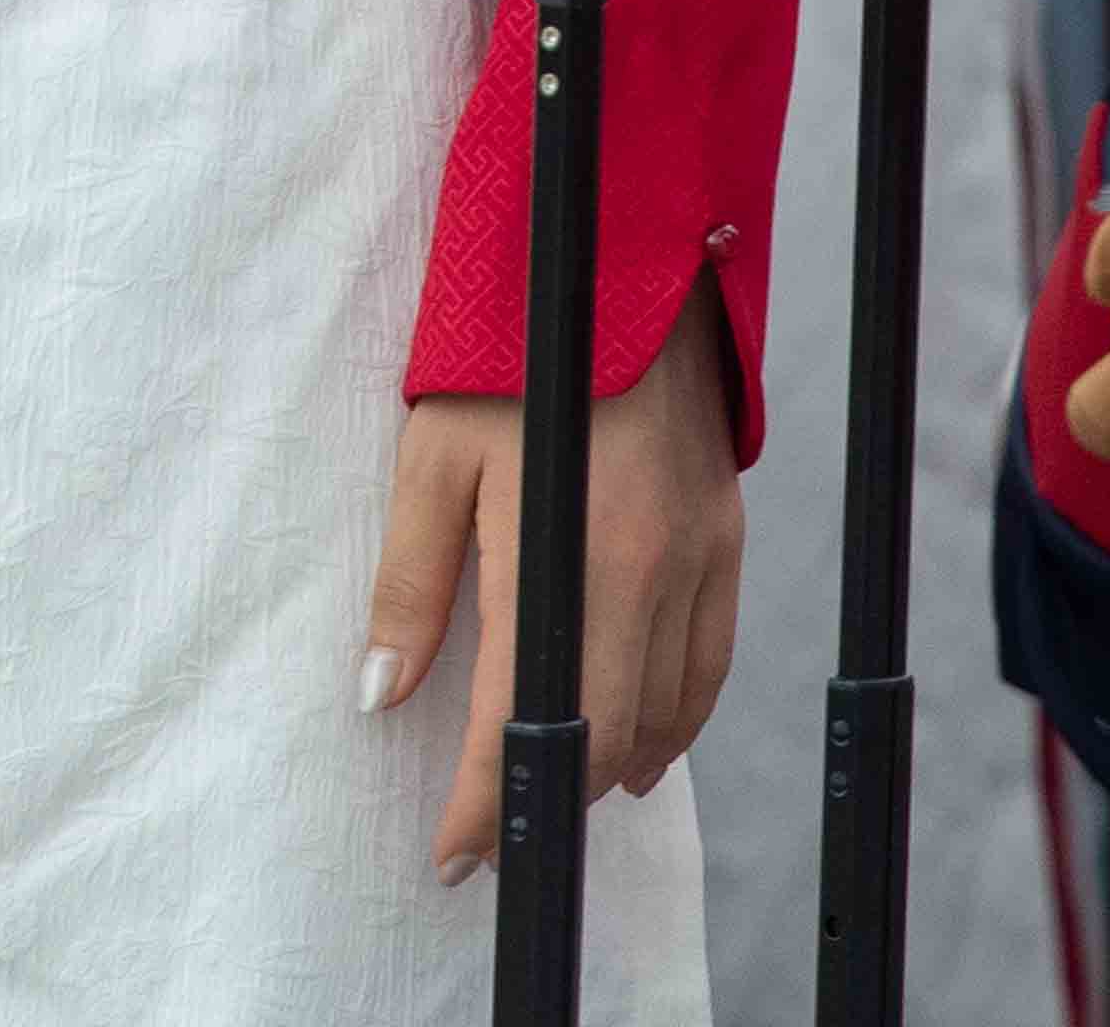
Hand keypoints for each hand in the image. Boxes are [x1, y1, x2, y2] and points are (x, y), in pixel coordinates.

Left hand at [372, 279, 741, 888]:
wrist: (616, 257)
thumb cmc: (503, 349)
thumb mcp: (430, 455)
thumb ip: (410, 581)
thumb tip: (382, 693)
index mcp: (574, 554)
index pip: (531, 720)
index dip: (488, 799)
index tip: (454, 852)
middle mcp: (654, 567)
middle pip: (609, 732)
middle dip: (547, 797)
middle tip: (491, 831)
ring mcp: (703, 553)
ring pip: (670, 708)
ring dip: (612, 764)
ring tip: (554, 794)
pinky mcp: (727, 533)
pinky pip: (712, 658)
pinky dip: (676, 715)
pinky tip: (639, 736)